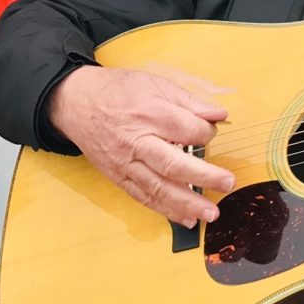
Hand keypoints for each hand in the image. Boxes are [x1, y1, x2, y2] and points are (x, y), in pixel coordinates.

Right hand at [47, 65, 234, 227]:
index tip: (211, 132)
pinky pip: (143, 197)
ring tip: (210, 213)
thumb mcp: (154, 83)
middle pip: (173, 164)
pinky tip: (186, 219)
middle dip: (204, 176)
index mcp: (149, 113)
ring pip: (159, 187)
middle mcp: (136, 141)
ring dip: (187, 203)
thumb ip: (188, 101)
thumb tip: (219, 114)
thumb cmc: (116, 91)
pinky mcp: (118, 177)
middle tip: (228, 183)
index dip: (207, 133)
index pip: (187, 129)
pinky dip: (165, 210)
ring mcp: (126, 163)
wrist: (76, 104)